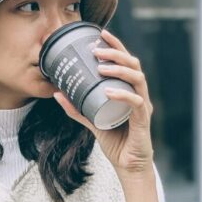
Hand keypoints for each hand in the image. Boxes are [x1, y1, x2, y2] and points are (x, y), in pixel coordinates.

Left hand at [52, 28, 154, 175]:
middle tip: (96, 49)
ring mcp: (143, 107)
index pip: (126, 62)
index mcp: (130, 91)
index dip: (116, 46)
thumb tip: (57, 93)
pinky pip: (136, 103)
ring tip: (100, 66)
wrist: (129, 167)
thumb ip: (77, 109)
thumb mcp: (92, 122)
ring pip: (138, 79)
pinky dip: (123, 94)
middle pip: (134, 65)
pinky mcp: (143, 121)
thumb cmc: (116, 142)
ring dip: (119, 69)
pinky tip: (109, 90)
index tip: (100, 34)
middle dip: (116, 53)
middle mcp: (140, 95)